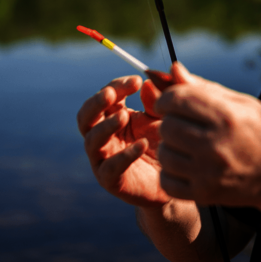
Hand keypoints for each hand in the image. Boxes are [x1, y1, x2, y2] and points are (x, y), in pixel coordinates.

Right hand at [77, 75, 173, 206]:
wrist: (174, 179)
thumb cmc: (165, 144)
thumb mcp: (163, 118)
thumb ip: (157, 101)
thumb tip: (148, 82)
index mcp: (113, 116)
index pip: (106, 96)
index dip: (117, 86)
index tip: (137, 81)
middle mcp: (103, 136)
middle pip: (86, 116)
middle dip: (96, 103)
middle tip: (111, 94)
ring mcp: (103, 158)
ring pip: (91, 140)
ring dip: (105, 126)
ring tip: (123, 117)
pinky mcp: (111, 180)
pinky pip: (110, 167)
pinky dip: (124, 155)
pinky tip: (143, 144)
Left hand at [155, 63, 260, 206]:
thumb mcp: (240, 103)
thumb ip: (204, 88)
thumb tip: (173, 68)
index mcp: (226, 116)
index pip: (177, 99)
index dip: (166, 98)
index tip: (169, 103)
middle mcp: (216, 144)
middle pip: (167, 126)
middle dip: (170, 122)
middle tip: (182, 125)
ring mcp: (209, 172)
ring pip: (165, 153)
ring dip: (170, 147)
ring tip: (185, 146)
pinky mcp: (205, 194)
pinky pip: (167, 181)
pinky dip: (171, 173)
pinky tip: (185, 166)